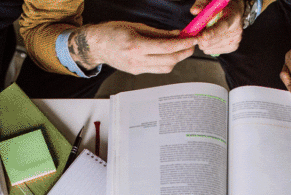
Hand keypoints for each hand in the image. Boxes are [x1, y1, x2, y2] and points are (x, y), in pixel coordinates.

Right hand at [69, 22, 196, 74]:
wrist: (96, 46)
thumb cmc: (112, 32)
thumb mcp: (136, 26)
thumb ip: (159, 32)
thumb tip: (178, 34)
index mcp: (136, 45)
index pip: (167, 47)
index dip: (184, 44)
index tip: (194, 39)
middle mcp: (137, 60)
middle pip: (170, 60)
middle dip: (185, 52)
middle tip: (193, 44)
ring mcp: (137, 68)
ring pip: (166, 68)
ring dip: (177, 58)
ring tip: (182, 48)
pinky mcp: (136, 72)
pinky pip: (157, 69)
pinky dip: (167, 61)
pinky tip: (169, 53)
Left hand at [191, 0, 244, 54]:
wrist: (235, 10)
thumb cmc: (222, 4)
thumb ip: (202, 2)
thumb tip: (195, 11)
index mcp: (234, 16)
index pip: (223, 27)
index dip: (212, 33)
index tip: (202, 36)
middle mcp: (237, 30)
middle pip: (215, 40)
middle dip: (201, 37)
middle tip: (198, 29)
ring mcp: (235, 40)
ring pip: (209, 47)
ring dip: (203, 41)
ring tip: (206, 30)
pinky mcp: (232, 47)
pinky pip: (211, 51)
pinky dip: (206, 45)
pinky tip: (208, 37)